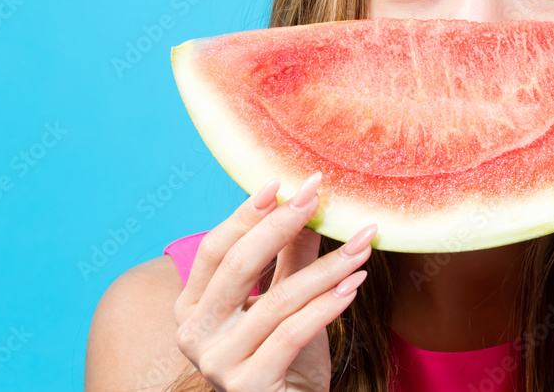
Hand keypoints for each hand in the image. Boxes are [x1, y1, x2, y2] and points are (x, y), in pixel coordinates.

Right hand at [173, 171, 376, 391]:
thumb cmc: (288, 360)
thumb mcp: (287, 301)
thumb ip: (290, 257)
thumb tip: (306, 202)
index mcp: (193, 307)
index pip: (215, 249)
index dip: (247, 213)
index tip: (282, 181)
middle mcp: (193, 334)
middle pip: (238, 266)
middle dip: (281, 225)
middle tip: (317, 195)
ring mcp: (216, 363)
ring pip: (276, 300)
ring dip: (325, 267)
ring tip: (360, 245)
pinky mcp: (247, 387)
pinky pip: (292, 334)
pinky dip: (328, 306)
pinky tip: (354, 285)